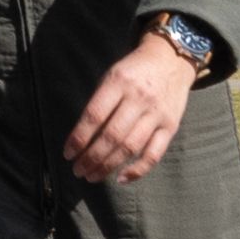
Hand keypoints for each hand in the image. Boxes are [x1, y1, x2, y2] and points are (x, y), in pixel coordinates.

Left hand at [59, 31, 205, 183]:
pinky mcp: (171, 127)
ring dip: (108, 166)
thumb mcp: (112, 76)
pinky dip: (138, 170)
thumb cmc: (134, 71)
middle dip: (91, 158)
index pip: (94, 116)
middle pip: (111, 136)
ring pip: (130, 147)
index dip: (79, 138)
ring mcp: (157, 114)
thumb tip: (81, 138)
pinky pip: (154, 154)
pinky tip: (121, 178)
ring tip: (92, 176)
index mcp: (119, 82)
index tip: (68, 154)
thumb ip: (99, 103)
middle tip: (78, 170)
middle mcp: (139, 99)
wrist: (171, 60)